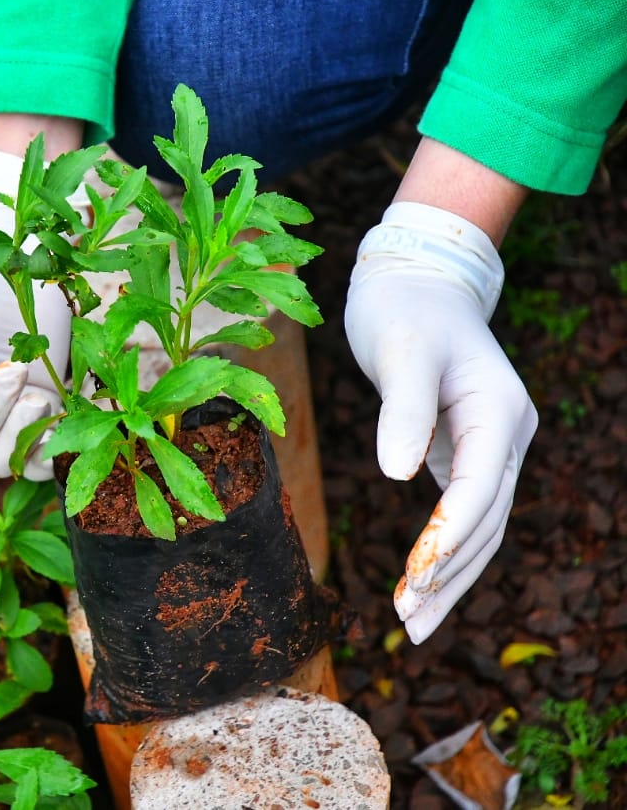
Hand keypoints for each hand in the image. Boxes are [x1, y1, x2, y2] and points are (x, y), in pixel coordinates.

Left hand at [345, 202, 537, 643]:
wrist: (415, 283)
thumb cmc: (403, 310)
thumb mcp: (398, 350)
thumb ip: (401, 409)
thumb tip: (398, 473)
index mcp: (499, 411)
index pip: (480, 491)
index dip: (448, 540)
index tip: (414, 581)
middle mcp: (508, 434)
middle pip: (486, 522)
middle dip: (450, 574)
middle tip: (408, 623)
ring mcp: (495, 445)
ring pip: (480, 525)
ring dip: (450, 574)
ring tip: (412, 622)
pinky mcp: (470, 451)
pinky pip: (464, 512)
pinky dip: (444, 548)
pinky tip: (421, 582)